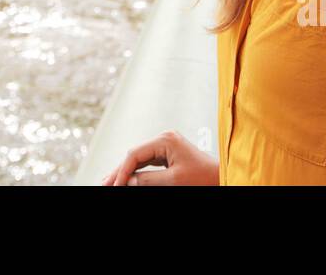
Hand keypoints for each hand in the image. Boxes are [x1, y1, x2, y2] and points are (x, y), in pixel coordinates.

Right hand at [101, 130, 218, 185]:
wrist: (221, 176)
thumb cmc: (203, 177)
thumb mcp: (174, 180)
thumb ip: (148, 179)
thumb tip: (128, 181)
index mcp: (165, 139)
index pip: (135, 154)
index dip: (122, 171)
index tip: (114, 186)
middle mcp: (164, 139)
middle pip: (134, 155)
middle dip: (119, 171)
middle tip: (104, 184)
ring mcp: (165, 146)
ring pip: (138, 159)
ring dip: (125, 172)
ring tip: (109, 182)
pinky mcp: (167, 154)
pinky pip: (146, 163)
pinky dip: (136, 172)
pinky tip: (126, 179)